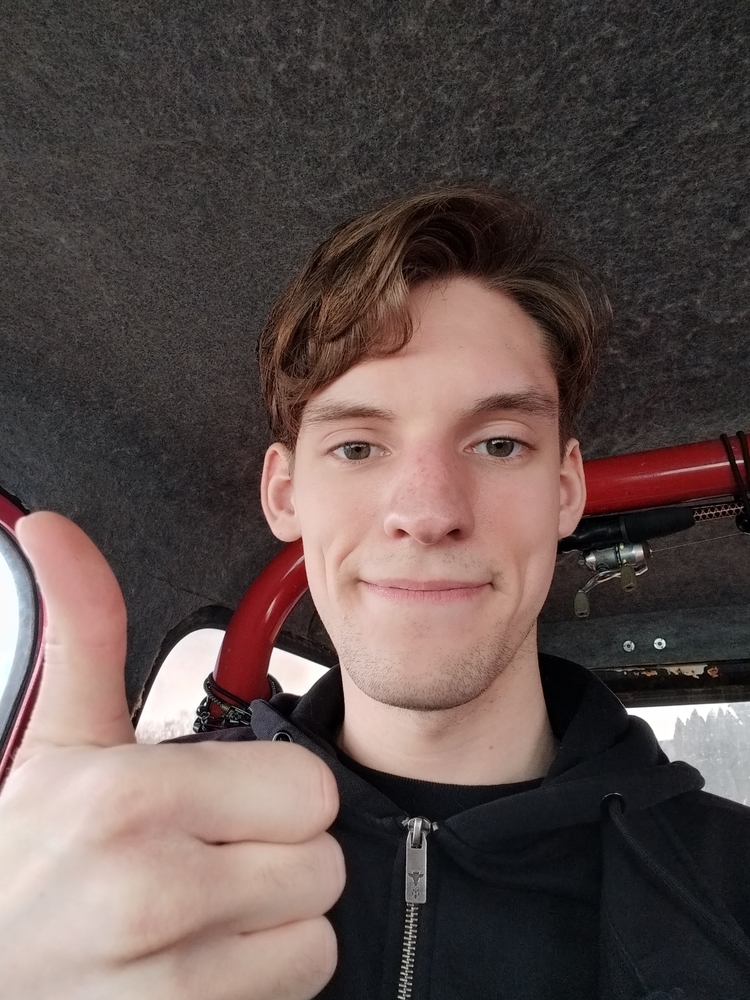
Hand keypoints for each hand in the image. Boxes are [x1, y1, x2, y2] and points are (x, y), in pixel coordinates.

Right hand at [0, 512, 343, 999]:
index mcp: (134, 799)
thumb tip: (55, 532)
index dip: (278, 793)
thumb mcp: (57, 737)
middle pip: (323, 860)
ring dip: (275, 921)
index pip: (309, 788)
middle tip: (212, 854)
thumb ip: (83, 628)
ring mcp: (171, 982)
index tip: (229, 801)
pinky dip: (262, 979)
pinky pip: (295, 991)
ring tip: (203, 910)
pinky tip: (199, 961)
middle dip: (279, 854)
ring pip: (316, 932)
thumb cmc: (23, 862)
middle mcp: (155, 892)